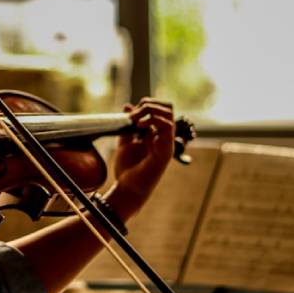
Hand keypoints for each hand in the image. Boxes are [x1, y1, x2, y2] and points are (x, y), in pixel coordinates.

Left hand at [108, 97, 174, 216]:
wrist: (127, 188)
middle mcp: (163, 136)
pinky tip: (139, 127)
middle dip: (149, 104)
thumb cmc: (127, 169)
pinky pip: (167, 127)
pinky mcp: (166, 151)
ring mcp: (166, 143)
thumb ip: (127, 125)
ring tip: (135, 120)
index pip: (160, 108)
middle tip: (133, 115)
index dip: (146, 104)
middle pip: (168, 107)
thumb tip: (127, 106)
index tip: (129, 113)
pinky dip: (152, 121)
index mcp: (155, 133)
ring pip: (168, 113)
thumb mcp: (124, 142)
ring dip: (150, 111)